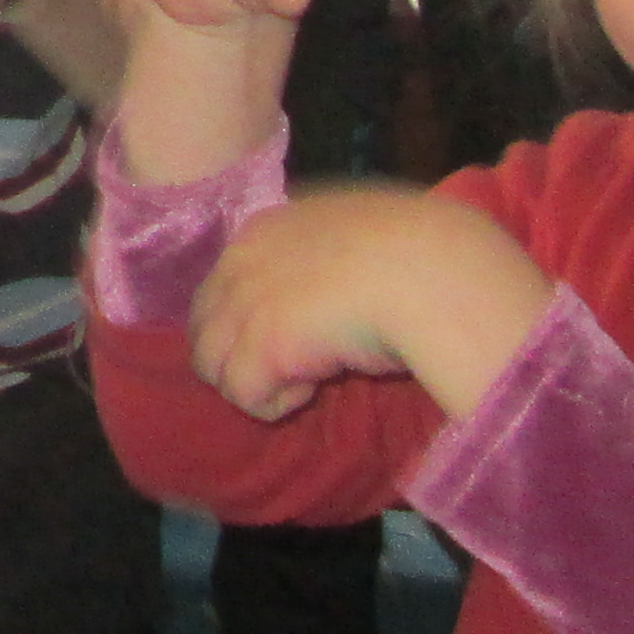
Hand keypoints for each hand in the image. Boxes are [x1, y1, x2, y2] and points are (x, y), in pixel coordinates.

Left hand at [190, 188, 555, 425]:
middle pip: (205, 326)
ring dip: (256, 382)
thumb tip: (324, 298)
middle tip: (294, 370)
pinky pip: (244, 394)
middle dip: (241, 355)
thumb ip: (322, 260)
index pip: (221, 284)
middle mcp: (240, 261)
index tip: (287, 340)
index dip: (245, 320)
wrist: (428, 272)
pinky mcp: (259, 347)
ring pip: (212, 365)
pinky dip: (276, 403)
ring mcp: (244, 303)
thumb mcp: (353, 241)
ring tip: (307, 380)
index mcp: (265, 230)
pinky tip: (314, 388)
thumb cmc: (413, 255)